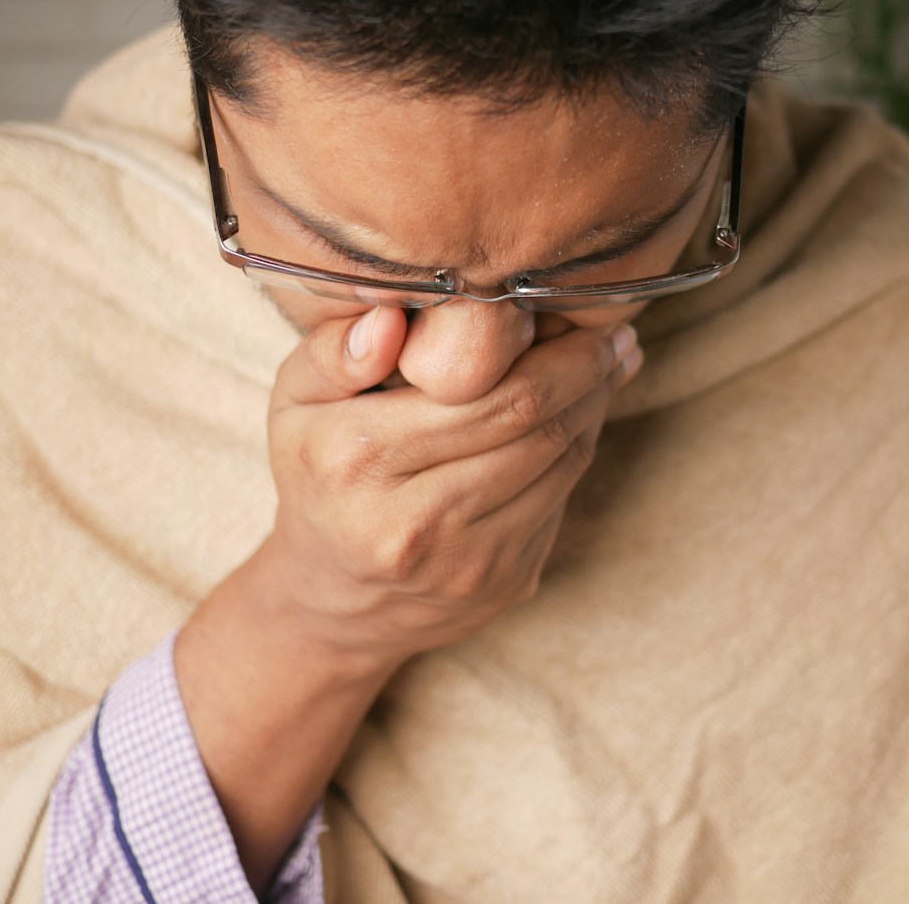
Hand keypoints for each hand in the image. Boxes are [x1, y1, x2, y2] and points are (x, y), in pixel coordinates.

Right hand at [255, 305, 642, 672]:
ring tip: (609, 364)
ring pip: (561, 462)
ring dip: (595, 406)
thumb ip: (333, 353)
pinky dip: (580, 448)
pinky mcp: (504, 582)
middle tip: (613, 333)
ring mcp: (466, 561)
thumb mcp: (295, 404)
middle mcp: (414, 519)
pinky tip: (584, 414)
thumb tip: (392, 319)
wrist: (333, 600)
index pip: (486, 394)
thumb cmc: (320, 476)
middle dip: (586, 372)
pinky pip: (563, 498)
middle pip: (534, 426)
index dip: (550, 350)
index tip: (574, 309)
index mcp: (359, 459)